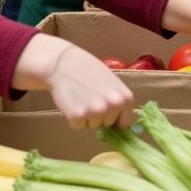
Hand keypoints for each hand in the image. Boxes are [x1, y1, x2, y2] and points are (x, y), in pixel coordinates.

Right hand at [14, 33, 134, 129]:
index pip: (125, 122)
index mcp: (126, 98)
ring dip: (86, 117)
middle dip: (99, 115)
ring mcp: (96, 112)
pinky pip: (78, 126)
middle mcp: (113, 106)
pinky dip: (74, 118)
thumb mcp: (113, 84)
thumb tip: (124, 124)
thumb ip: (119, 102)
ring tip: (81, 97)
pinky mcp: (78, 116)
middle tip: (90, 96)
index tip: (106, 106)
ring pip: (92, 126)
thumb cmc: (91, 71)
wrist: (65, 63)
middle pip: (107, 124)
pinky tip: (72, 102)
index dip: (114, 117)